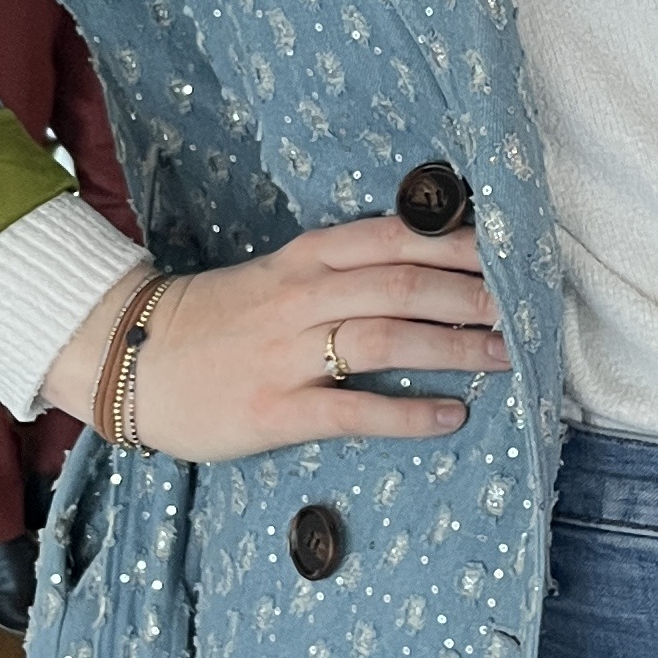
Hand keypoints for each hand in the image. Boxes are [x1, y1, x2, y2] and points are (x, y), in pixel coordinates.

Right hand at [39, 219, 508, 458]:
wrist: (127, 357)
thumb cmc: (217, 319)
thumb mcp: (281, 275)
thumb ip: (344, 271)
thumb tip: (428, 271)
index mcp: (308, 258)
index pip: (398, 240)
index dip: (462, 246)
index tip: (515, 254)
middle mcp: (302, 297)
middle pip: (405, 286)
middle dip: (476, 297)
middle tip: (530, 311)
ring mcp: (287, 354)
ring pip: (387, 339)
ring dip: (456, 347)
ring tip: (508, 358)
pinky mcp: (274, 409)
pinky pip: (353, 410)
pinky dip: (408, 413)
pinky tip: (451, 417)